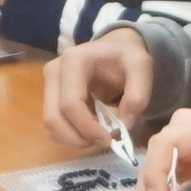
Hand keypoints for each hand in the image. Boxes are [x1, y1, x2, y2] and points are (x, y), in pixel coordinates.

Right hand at [40, 27, 157, 147]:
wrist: (114, 48)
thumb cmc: (126, 56)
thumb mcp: (141, 67)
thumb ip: (138, 95)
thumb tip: (125, 125)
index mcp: (74, 61)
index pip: (71, 104)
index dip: (87, 128)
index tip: (109, 140)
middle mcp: (54, 71)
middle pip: (54, 117)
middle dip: (78, 138)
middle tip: (103, 142)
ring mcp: (49, 84)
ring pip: (49, 125)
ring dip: (72, 139)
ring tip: (97, 137)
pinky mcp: (49, 96)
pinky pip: (52, 125)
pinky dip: (69, 135)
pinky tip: (89, 131)